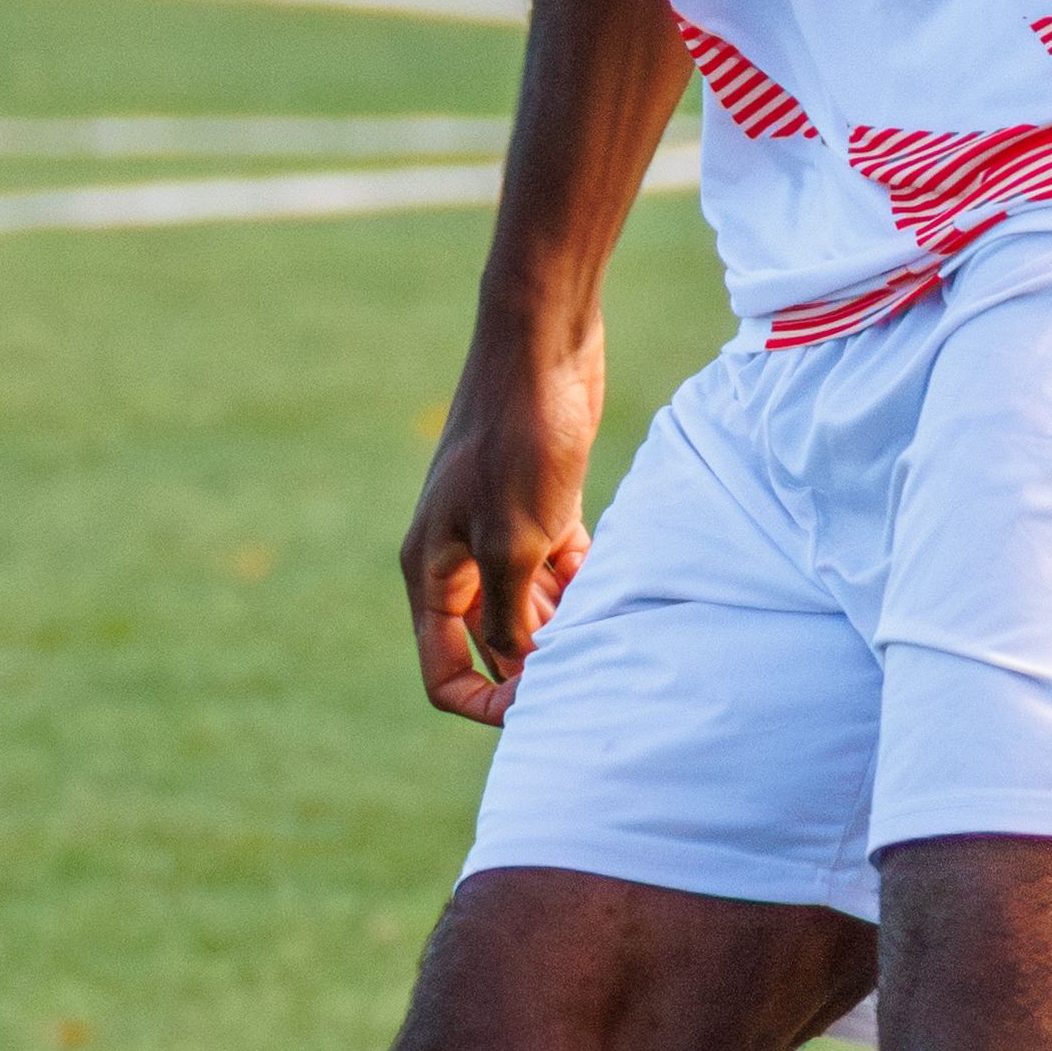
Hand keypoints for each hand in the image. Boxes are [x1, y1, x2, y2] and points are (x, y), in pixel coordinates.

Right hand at [400, 320, 608, 726]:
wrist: (542, 344)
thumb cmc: (518, 439)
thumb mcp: (512, 543)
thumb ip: (510, 617)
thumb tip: (520, 670)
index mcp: (432, 571)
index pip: (443, 670)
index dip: (486, 703)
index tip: (538, 705)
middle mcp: (459, 558)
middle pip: (489, 644)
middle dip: (534, 667)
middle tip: (591, 671)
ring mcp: (499, 531)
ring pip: (529, 609)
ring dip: (564, 628)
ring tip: (611, 635)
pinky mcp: (541, 506)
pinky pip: (558, 571)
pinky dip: (583, 589)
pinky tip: (619, 595)